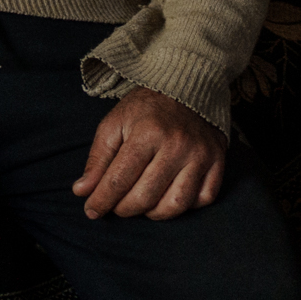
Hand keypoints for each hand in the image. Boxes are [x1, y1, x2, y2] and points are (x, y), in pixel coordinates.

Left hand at [71, 89, 227, 219]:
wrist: (186, 86)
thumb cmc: (146, 109)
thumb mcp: (115, 123)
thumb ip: (98, 158)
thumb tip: (82, 191)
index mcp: (147, 132)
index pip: (119, 180)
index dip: (102, 200)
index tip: (91, 210)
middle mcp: (177, 145)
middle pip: (146, 196)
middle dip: (124, 209)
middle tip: (116, 206)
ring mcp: (201, 154)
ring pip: (176, 205)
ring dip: (154, 213)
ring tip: (142, 205)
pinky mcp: (218, 160)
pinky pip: (204, 198)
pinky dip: (186, 206)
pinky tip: (170, 196)